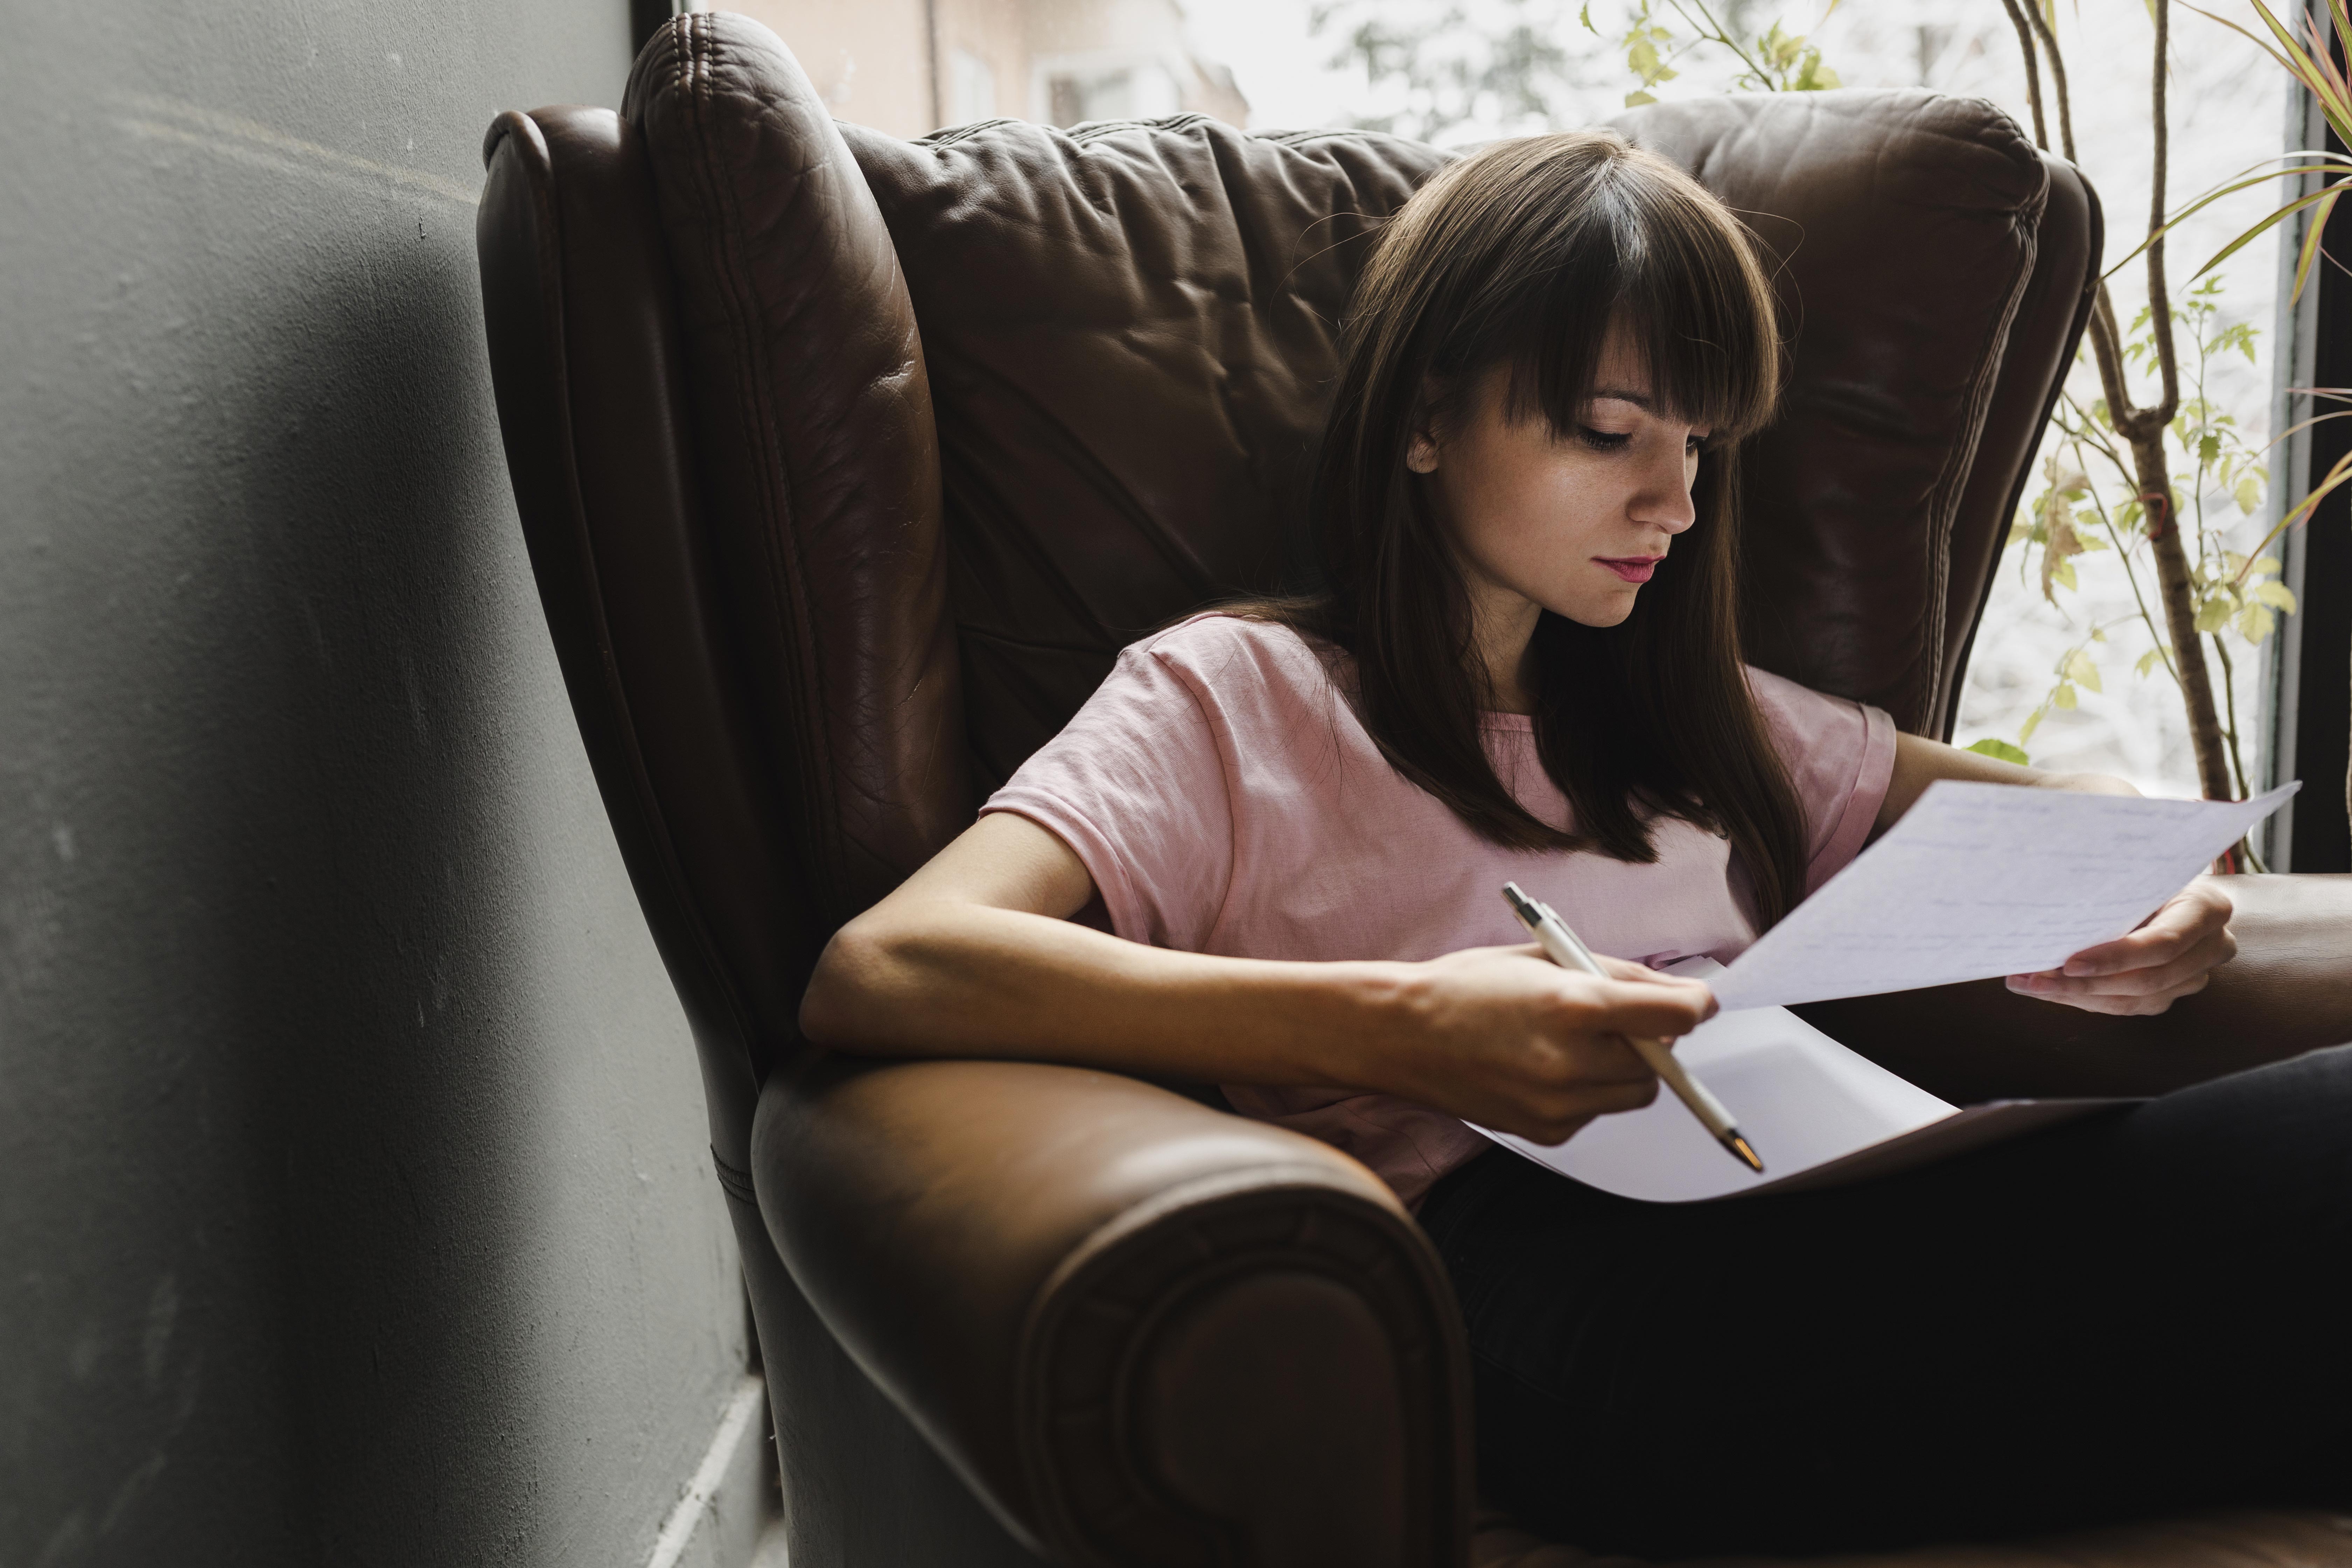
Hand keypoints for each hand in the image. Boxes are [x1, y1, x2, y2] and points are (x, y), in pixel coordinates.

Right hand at [1371, 945, 1715, 1143]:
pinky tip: (1543, 1067)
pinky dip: (1587, 1091)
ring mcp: (1558, 1104)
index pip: (1675, 1015)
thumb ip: (1620, 975)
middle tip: (1612, 1016)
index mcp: (1573, 1004)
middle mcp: (1570, 1061)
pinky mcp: (1547, 1131)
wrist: (1401, 1034)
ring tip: (1570, 1041)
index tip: (1697, 1001)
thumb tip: (1682, 995)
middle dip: (1651, 1037)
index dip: (1696, 1004)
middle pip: (1662, 1061)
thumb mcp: (1546, 956)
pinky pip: (1596, 1112)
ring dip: (1622, 1067)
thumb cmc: (1468, 986)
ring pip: (1635, 1093)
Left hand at [2006, 876, 2236, 1016]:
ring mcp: (2194, 975)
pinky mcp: (2170, 992)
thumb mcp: (2137, 867)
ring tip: (2029, 984)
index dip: (2116, 957)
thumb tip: (2050, 890)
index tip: (2069, 963)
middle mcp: (2211, 946)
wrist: (2166, 880)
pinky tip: (2048, 989)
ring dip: (2075, 996)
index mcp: (2207, 909)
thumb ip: (2112, 882)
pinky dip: (2084, 999)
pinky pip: (2125, 1006)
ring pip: (2133, 1000)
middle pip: (2147, 979)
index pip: (2163, 943)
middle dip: (2085, 984)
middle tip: (2033, 980)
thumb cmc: (2144, 868)